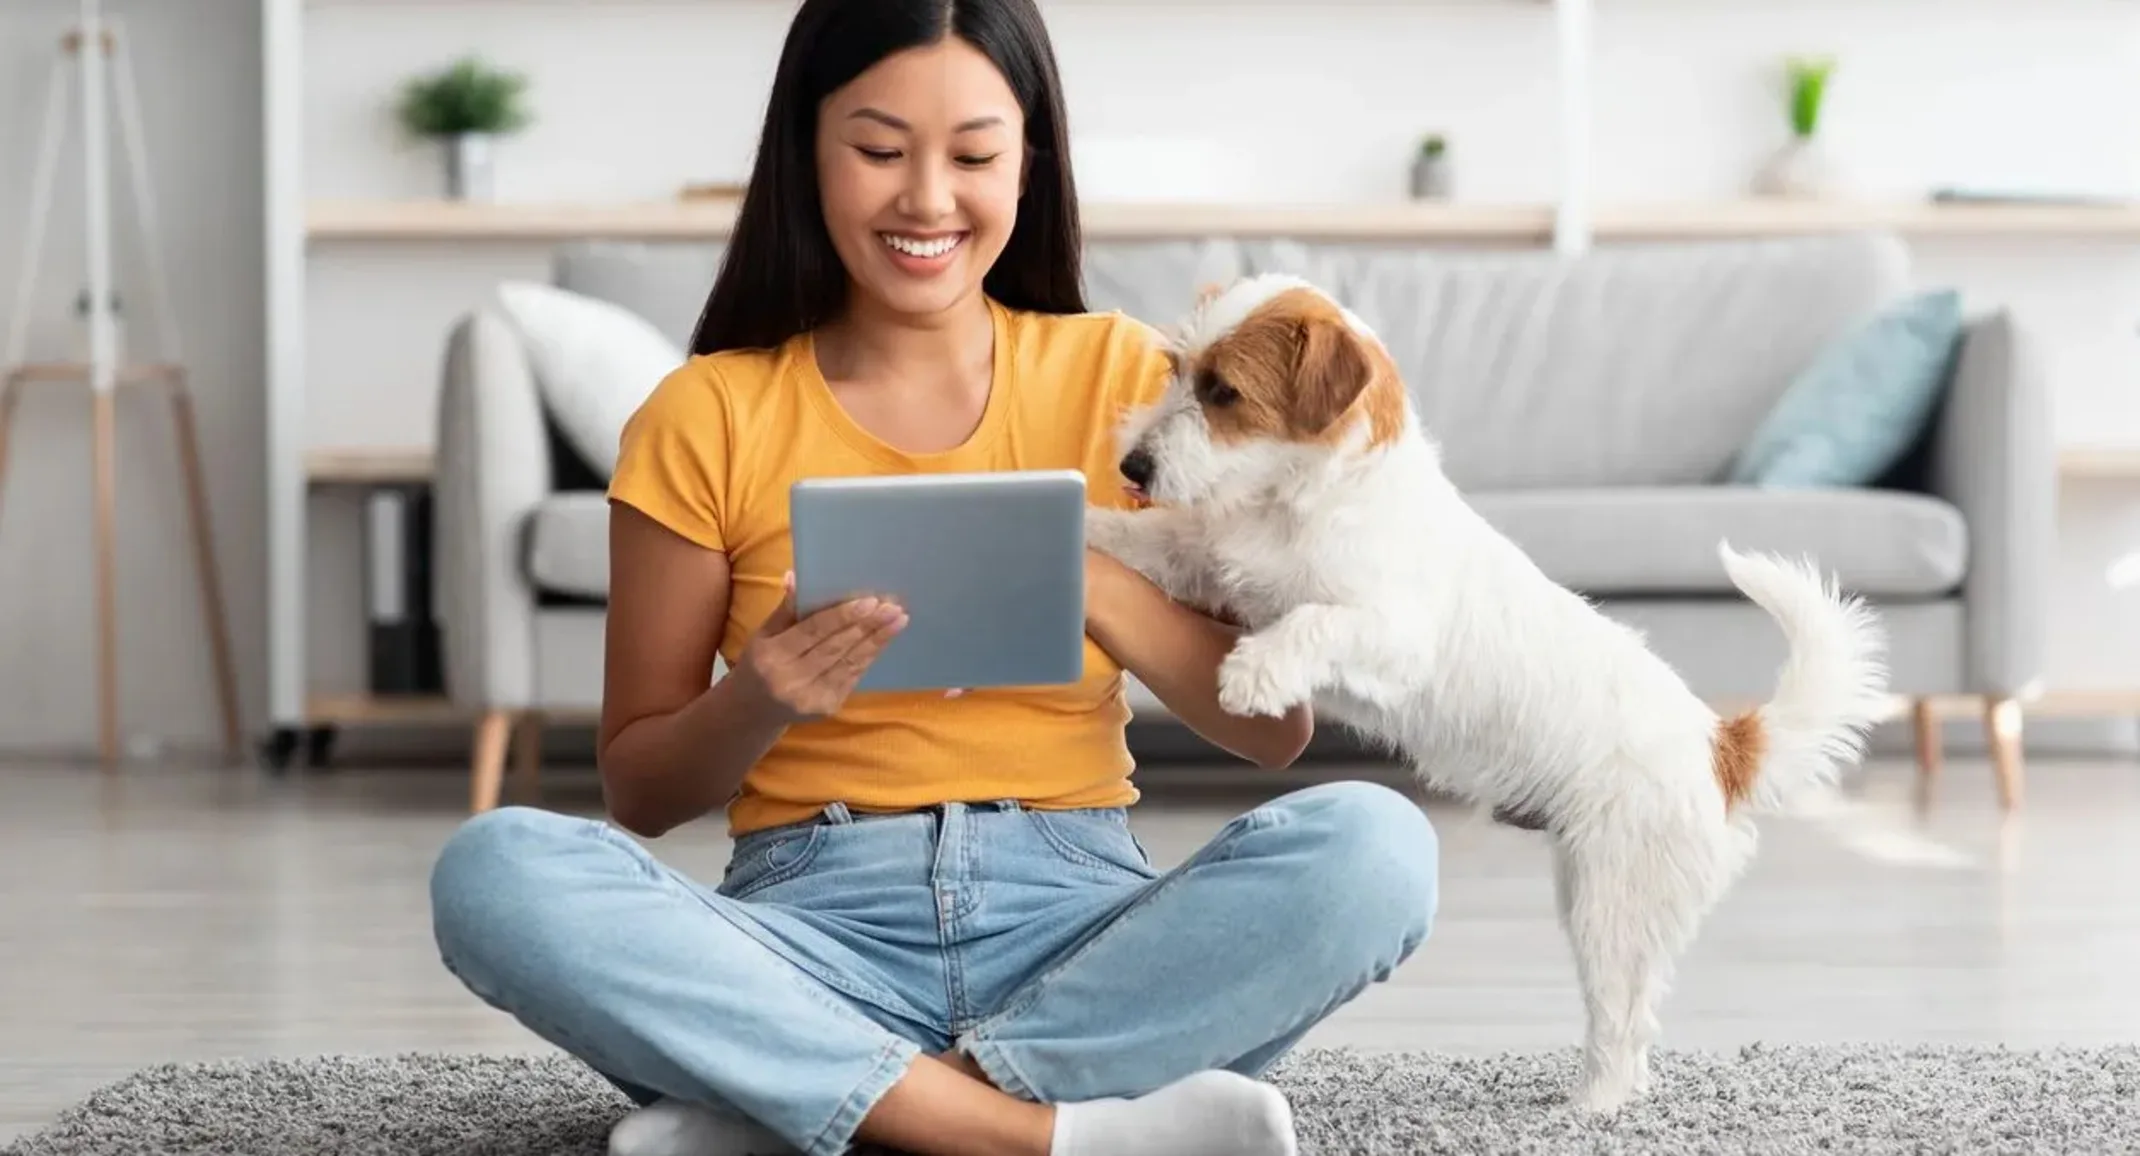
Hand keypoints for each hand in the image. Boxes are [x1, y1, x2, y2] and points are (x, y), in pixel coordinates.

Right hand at [733, 572, 907, 723]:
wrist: (755, 711)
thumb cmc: (759, 663)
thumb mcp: (763, 634)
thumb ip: (785, 609)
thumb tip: (797, 576)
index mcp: (773, 656)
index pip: (813, 632)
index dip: (843, 616)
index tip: (870, 601)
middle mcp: (792, 680)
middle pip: (836, 647)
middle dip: (867, 626)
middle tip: (892, 606)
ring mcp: (812, 697)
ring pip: (850, 663)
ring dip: (877, 640)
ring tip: (899, 619)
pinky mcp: (828, 707)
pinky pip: (854, 676)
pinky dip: (870, 655)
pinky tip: (884, 638)